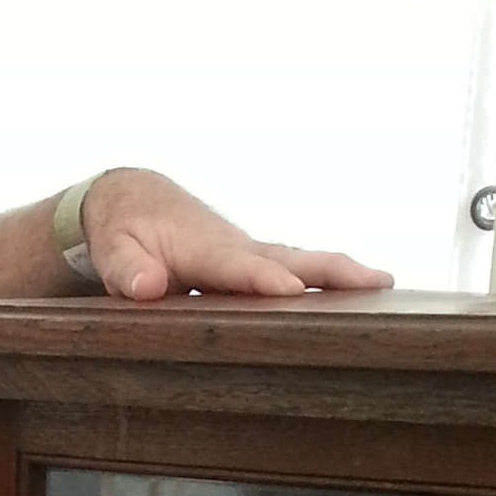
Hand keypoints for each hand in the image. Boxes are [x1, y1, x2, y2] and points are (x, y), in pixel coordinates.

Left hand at [80, 170, 392, 304]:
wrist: (133, 200)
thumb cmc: (121, 228)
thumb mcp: (111, 249)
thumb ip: (125, 269)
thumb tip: (145, 287)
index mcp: (201, 247)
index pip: (237, 267)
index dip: (263, 279)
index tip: (292, 292)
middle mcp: (234, 246)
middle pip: (288, 259)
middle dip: (329, 271)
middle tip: (375, 281)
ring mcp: (249, 253)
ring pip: (300, 262)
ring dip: (341, 274)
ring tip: (385, 285)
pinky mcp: (254, 262)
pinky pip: (294, 269)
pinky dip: (326, 279)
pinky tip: (357, 295)